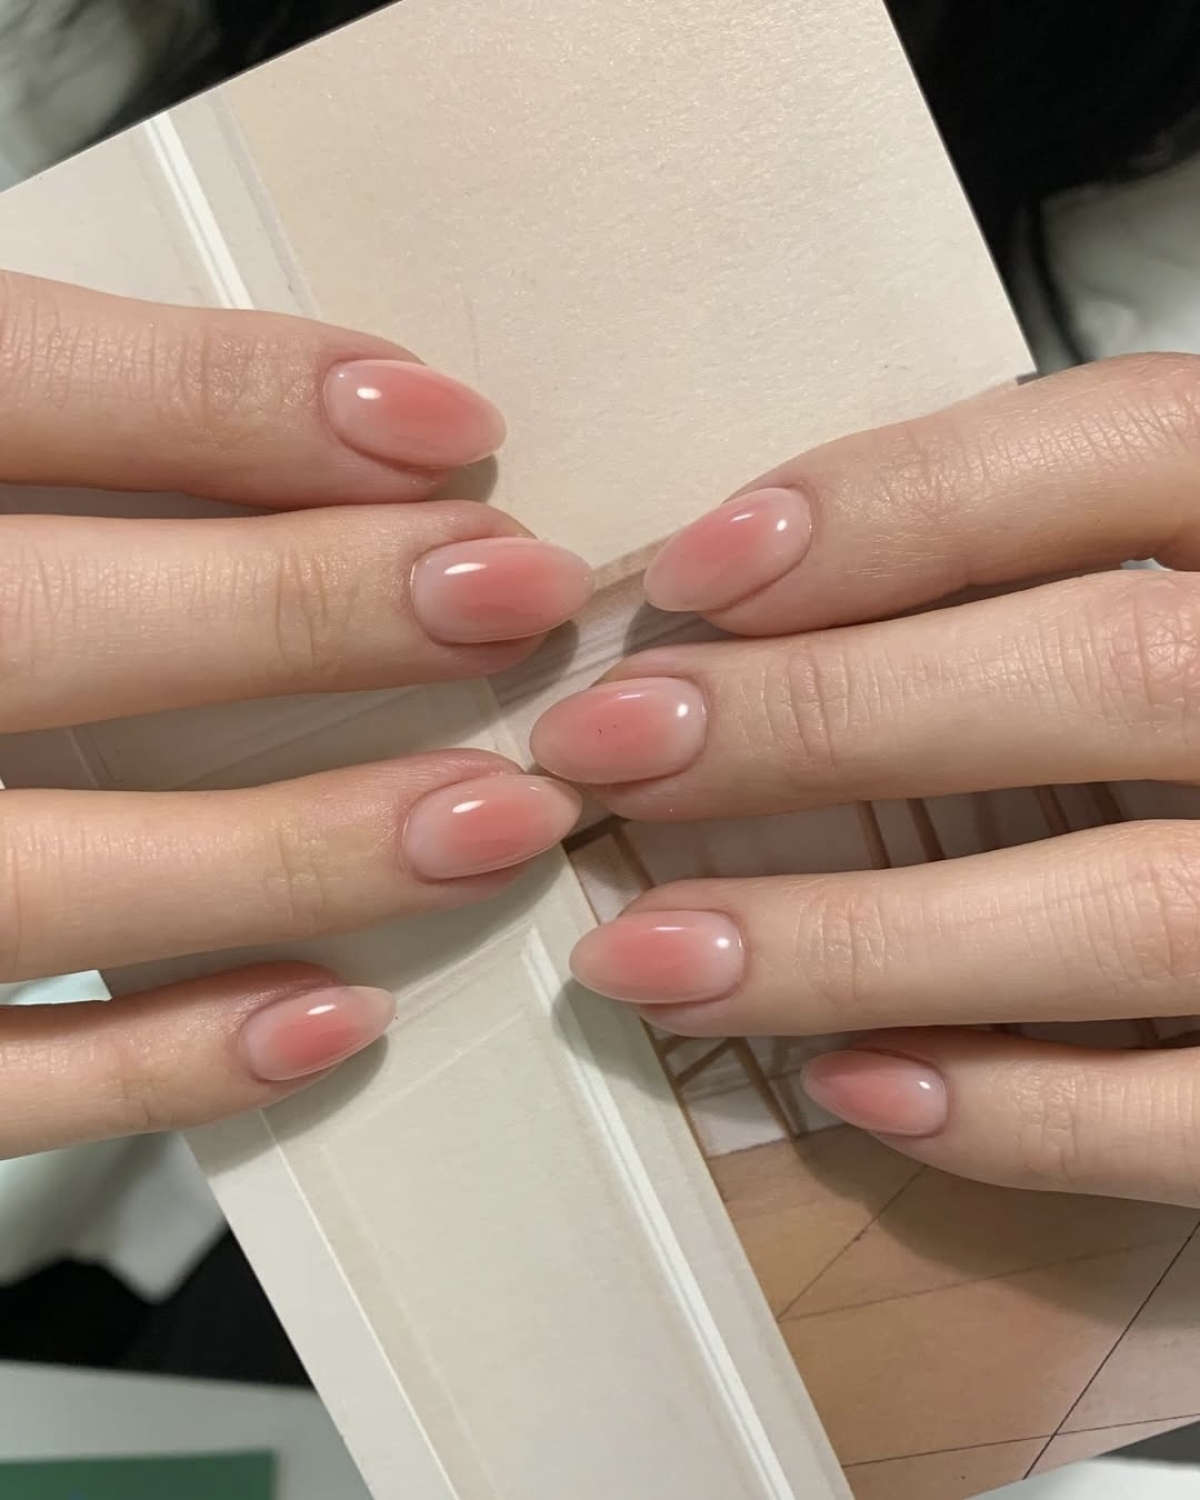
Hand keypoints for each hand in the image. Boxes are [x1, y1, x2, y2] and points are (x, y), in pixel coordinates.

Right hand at [0, 271, 589, 1157]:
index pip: (18, 385)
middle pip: (47, 627)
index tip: (446, 431)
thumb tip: (354, 431)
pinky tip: (335, 1013)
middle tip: (514, 599)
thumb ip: (71, 429)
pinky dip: (165, 1061)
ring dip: (291, 853)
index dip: (237, 399)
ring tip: (491, 821)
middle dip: (301, 611)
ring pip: (40, 878)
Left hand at [533, 355, 1199, 1205]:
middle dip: (826, 714)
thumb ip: (1038, 567)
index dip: (900, 500)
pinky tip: (851, 1085)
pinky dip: (1018, 1114)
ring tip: (648, 957)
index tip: (692, 571)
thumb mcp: (1182, 580)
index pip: (1130, 446)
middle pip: (1108, 671)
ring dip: (854, 941)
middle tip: (605, 751)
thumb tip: (749, 601)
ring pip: (1131, 910)